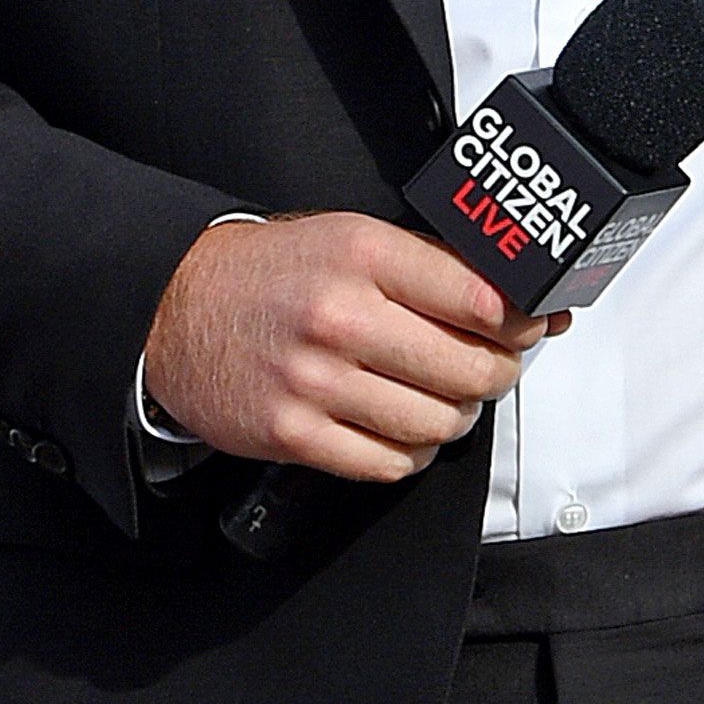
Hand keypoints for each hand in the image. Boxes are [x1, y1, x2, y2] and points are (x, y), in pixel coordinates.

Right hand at [142, 210, 548, 481]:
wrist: (173, 307)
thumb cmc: (271, 275)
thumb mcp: (350, 239)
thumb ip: (436, 267)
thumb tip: (530, 305)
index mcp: (362, 256)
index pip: (482, 300)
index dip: (523, 322)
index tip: (530, 327)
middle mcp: (340, 317)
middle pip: (471, 370)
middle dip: (496, 374)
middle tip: (488, 367)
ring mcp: (314, 381)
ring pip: (438, 424)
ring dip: (453, 417)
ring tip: (439, 398)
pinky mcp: (293, 433)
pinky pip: (389, 463)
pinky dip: (409, 453)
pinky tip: (398, 427)